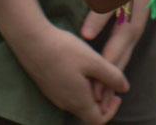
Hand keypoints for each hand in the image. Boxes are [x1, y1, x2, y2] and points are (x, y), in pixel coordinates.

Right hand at [11, 16, 128, 123]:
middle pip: (88, 112)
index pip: (98, 121)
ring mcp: (54, 95)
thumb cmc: (64, 49)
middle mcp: (65, 103)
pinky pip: (67, 93)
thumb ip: (112, 76)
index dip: (111, 111)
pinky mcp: (47, 85)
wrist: (30, 39)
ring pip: (78, 101)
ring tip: (96, 70)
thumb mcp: (93, 61)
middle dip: (102, 99)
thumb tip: (125, 89)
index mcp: (78, 101)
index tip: (117, 95)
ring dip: (90, 91)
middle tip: (109, 79)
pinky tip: (80, 66)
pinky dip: (78, 86)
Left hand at [80, 0, 152, 108]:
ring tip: (103, 89)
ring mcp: (138, 15)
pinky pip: (125, 38)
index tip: (98, 80)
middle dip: (112, 72)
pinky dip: (117, 53)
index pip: (122, 42)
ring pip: (126, 46)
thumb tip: (86, 36)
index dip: (110, 60)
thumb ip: (101, 9)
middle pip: (125, 49)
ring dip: (115, 66)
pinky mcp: (133, 12)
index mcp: (136, 10)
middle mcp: (139, 16)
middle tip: (99, 96)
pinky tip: (109, 64)